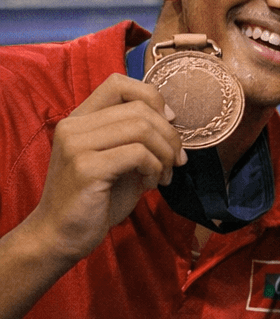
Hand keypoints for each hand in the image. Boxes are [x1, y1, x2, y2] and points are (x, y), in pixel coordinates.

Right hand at [23, 73, 184, 263]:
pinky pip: (138, 154)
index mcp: (81, 118)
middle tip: (176, 161)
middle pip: (140, 108)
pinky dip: (155, 168)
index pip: (119, 83)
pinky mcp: (85, 168)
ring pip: (142, 128)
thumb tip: (173, 119)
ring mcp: (76, 145)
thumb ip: (139, 136)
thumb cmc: (97, 198)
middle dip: (170, 135)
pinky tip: (151, 184)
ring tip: (164, 174)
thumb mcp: (121, 159)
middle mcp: (74, 125)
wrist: (63, 235)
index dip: (152, 97)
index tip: (170, 122)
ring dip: (166, 153)